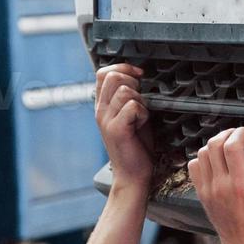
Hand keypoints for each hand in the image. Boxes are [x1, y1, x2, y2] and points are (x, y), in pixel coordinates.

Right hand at [94, 64, 153, 189]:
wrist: (132, 175)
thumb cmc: (135, 146)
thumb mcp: (130, 116)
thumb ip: (128, 98)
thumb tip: (136, 77)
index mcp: (102, 106)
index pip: (103, 73)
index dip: (122, 67)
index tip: (138, 74)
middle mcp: (101, 111)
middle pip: (112, 76)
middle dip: (132, 81)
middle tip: (141, 98)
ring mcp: (106, 120)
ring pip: (125, 90)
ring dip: (140, 99)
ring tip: (141, 116)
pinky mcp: (116, 130)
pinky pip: (132, 106)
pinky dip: (143, 113)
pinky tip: (142, 124)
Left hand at [189, 127, 243, 243]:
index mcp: (240, 185)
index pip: (232, 147)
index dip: (241, 133)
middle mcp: (220, 185)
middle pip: (214, 145)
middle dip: (229, 133)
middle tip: (241, 135)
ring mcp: (208, 190)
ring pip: (202, 153)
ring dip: (216, 143)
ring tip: (230, 146)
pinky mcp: (202, 194)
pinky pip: (194, 167)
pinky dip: (203, 158)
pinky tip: (217, 160)